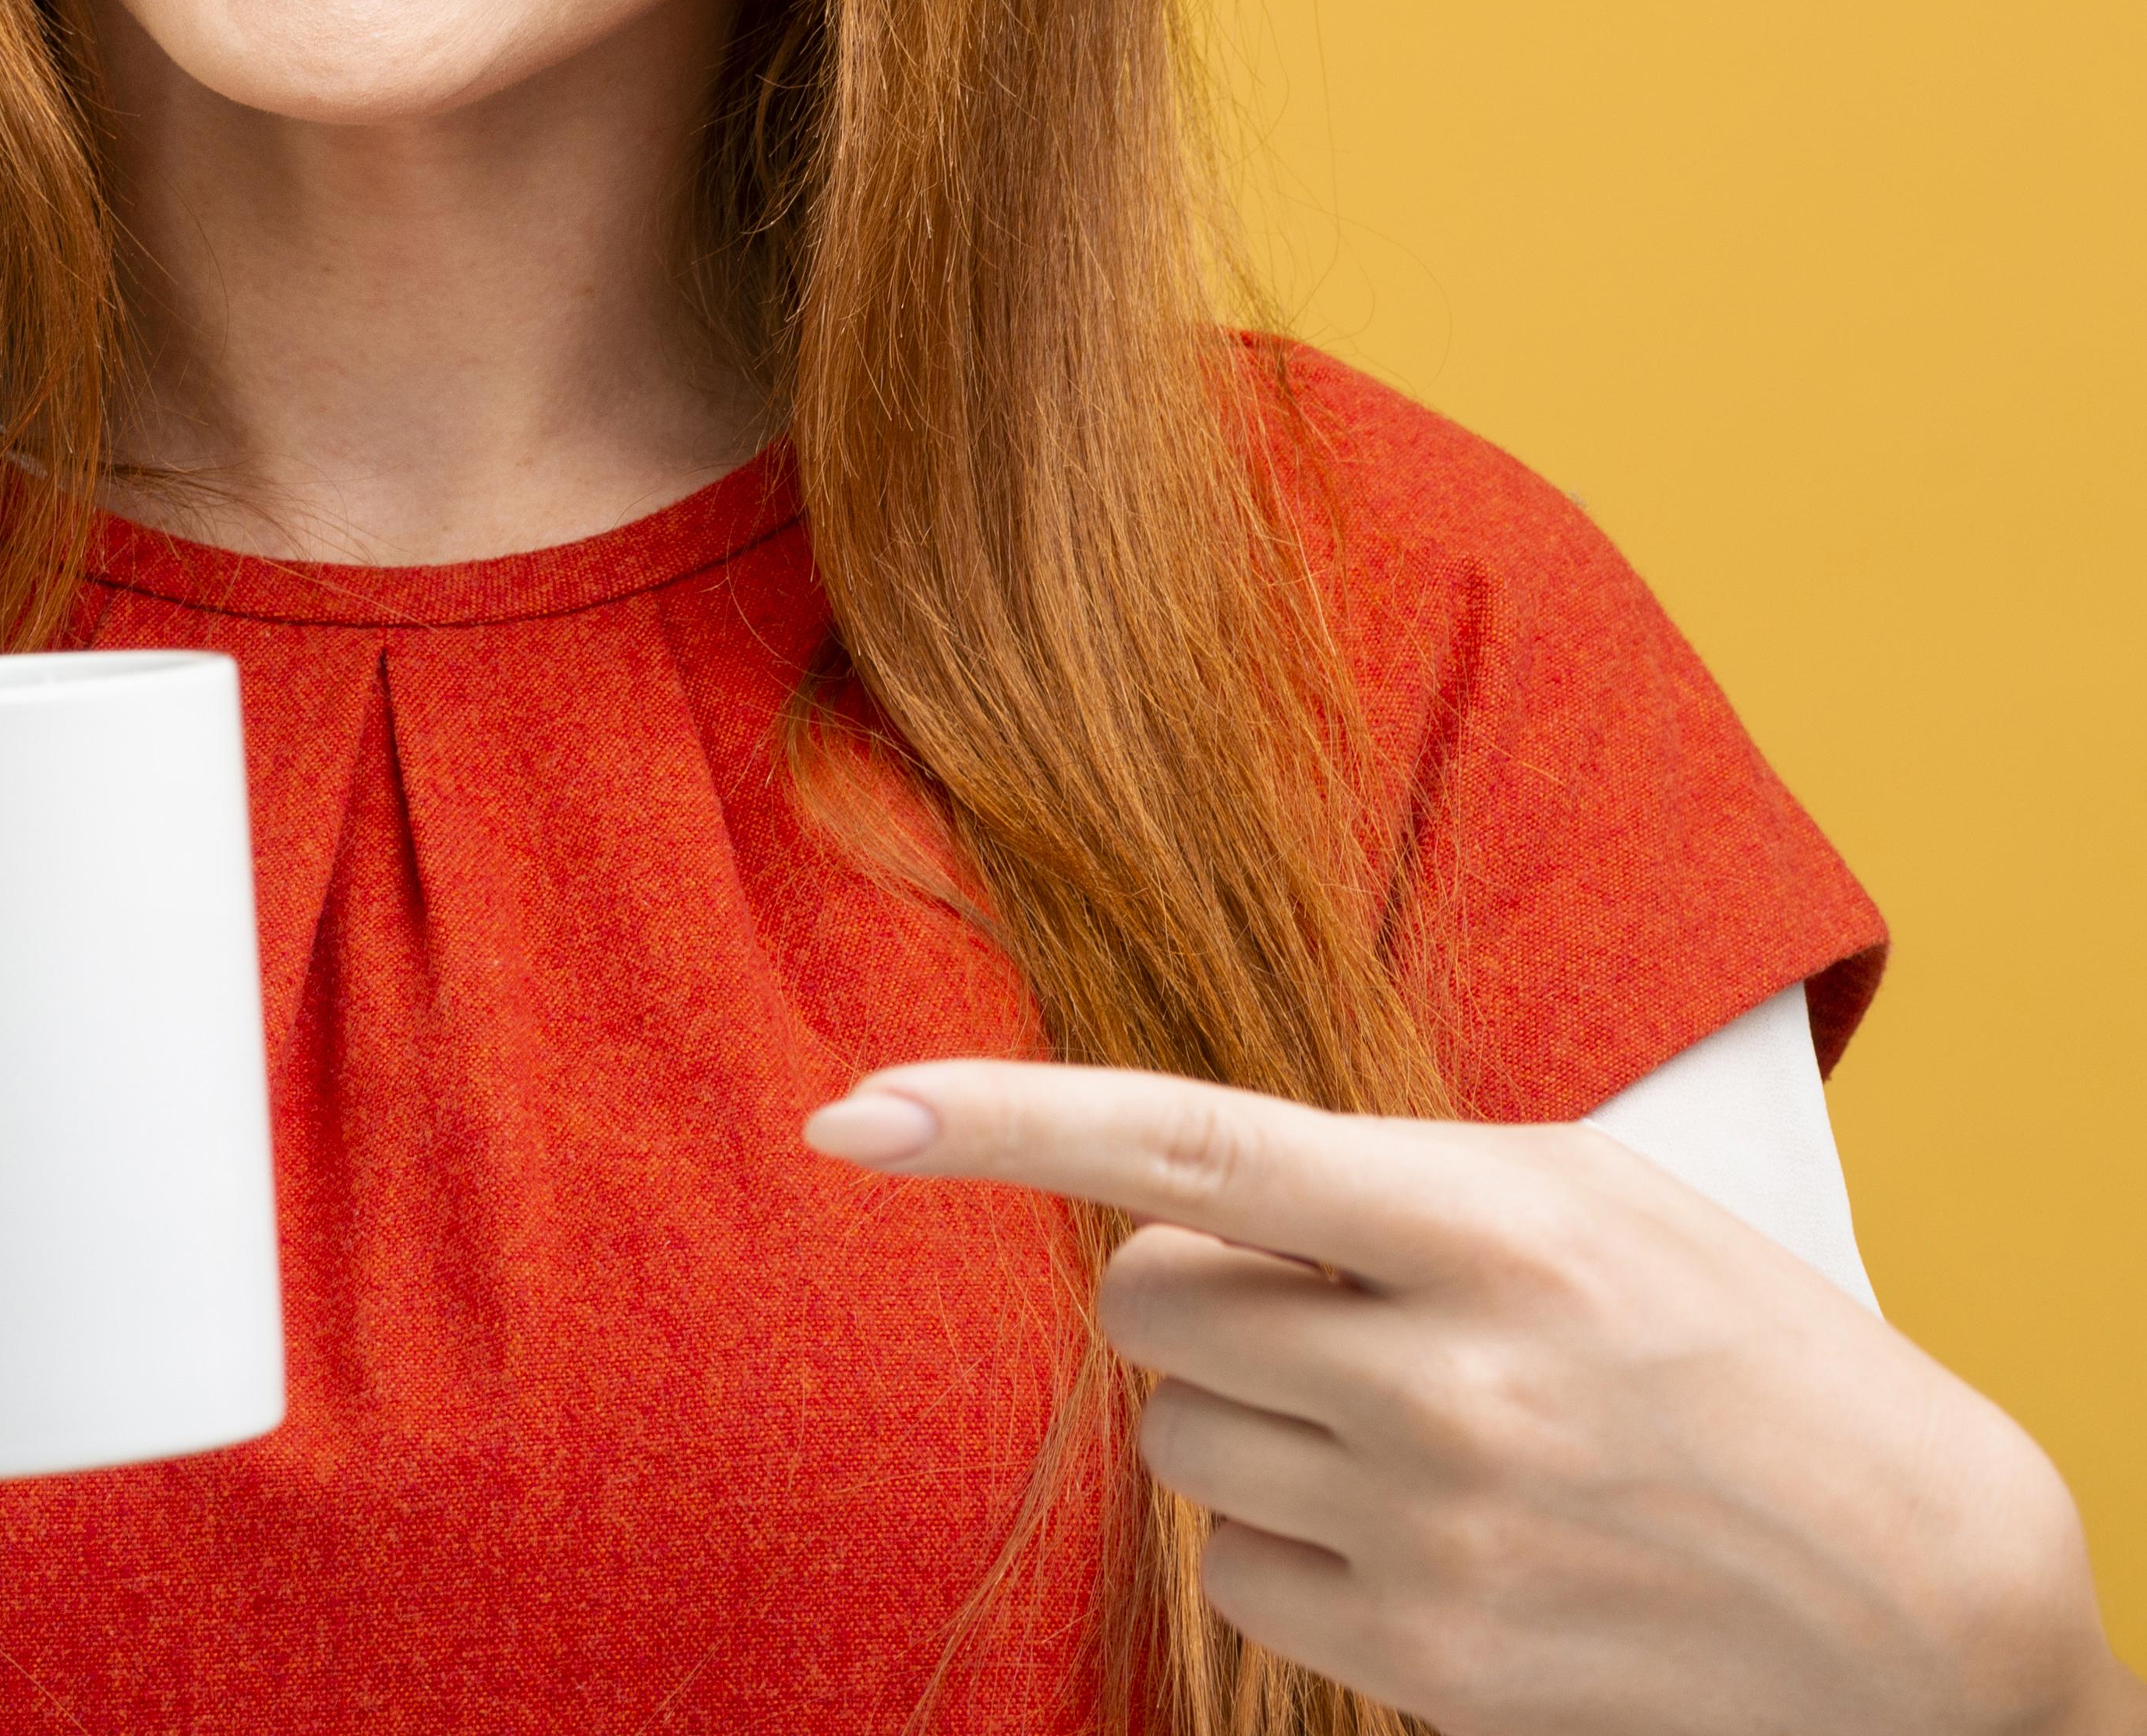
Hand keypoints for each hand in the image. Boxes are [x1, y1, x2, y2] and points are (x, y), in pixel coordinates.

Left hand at [807, 1061, 2141, 1735]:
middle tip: (1336, 1305)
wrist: (1929, 1606)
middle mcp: (1443, 1377)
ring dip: (1257, 1421)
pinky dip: (1300, 1539)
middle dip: (1198, 1291)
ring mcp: (1434, 1537)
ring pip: (1184, 1444)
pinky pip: (1244, 1573)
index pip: (1184, 1142)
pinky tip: (1438, 1530)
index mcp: (1485, 1220)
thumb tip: (1166, 1192)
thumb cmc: (1743, 1353)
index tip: (850, 1112)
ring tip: (1426, 1425)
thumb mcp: (1583, 1198)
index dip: (997, 1121)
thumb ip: (1376, 1182)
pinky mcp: (1429, 1666)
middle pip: (1147, 1305)